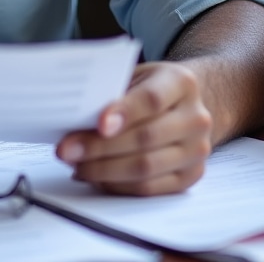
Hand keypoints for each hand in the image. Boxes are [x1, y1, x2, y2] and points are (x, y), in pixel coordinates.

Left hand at [56, 61, 212, 194]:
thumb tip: (75, 112)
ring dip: (104, 170)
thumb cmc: (152, 86)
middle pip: (145, 138)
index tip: (99, 124)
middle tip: (67, 149)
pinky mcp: (190, 177)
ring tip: (76, 164)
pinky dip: (117, 185)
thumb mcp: (138, 74)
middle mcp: (195, 118)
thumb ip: (114, 90)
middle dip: (100, 147)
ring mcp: (196, 151)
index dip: (124, 112)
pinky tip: (94, 176)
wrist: (188, 104)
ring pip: (146, 168)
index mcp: (181, 83)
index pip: (151, 99)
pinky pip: (149, 189)